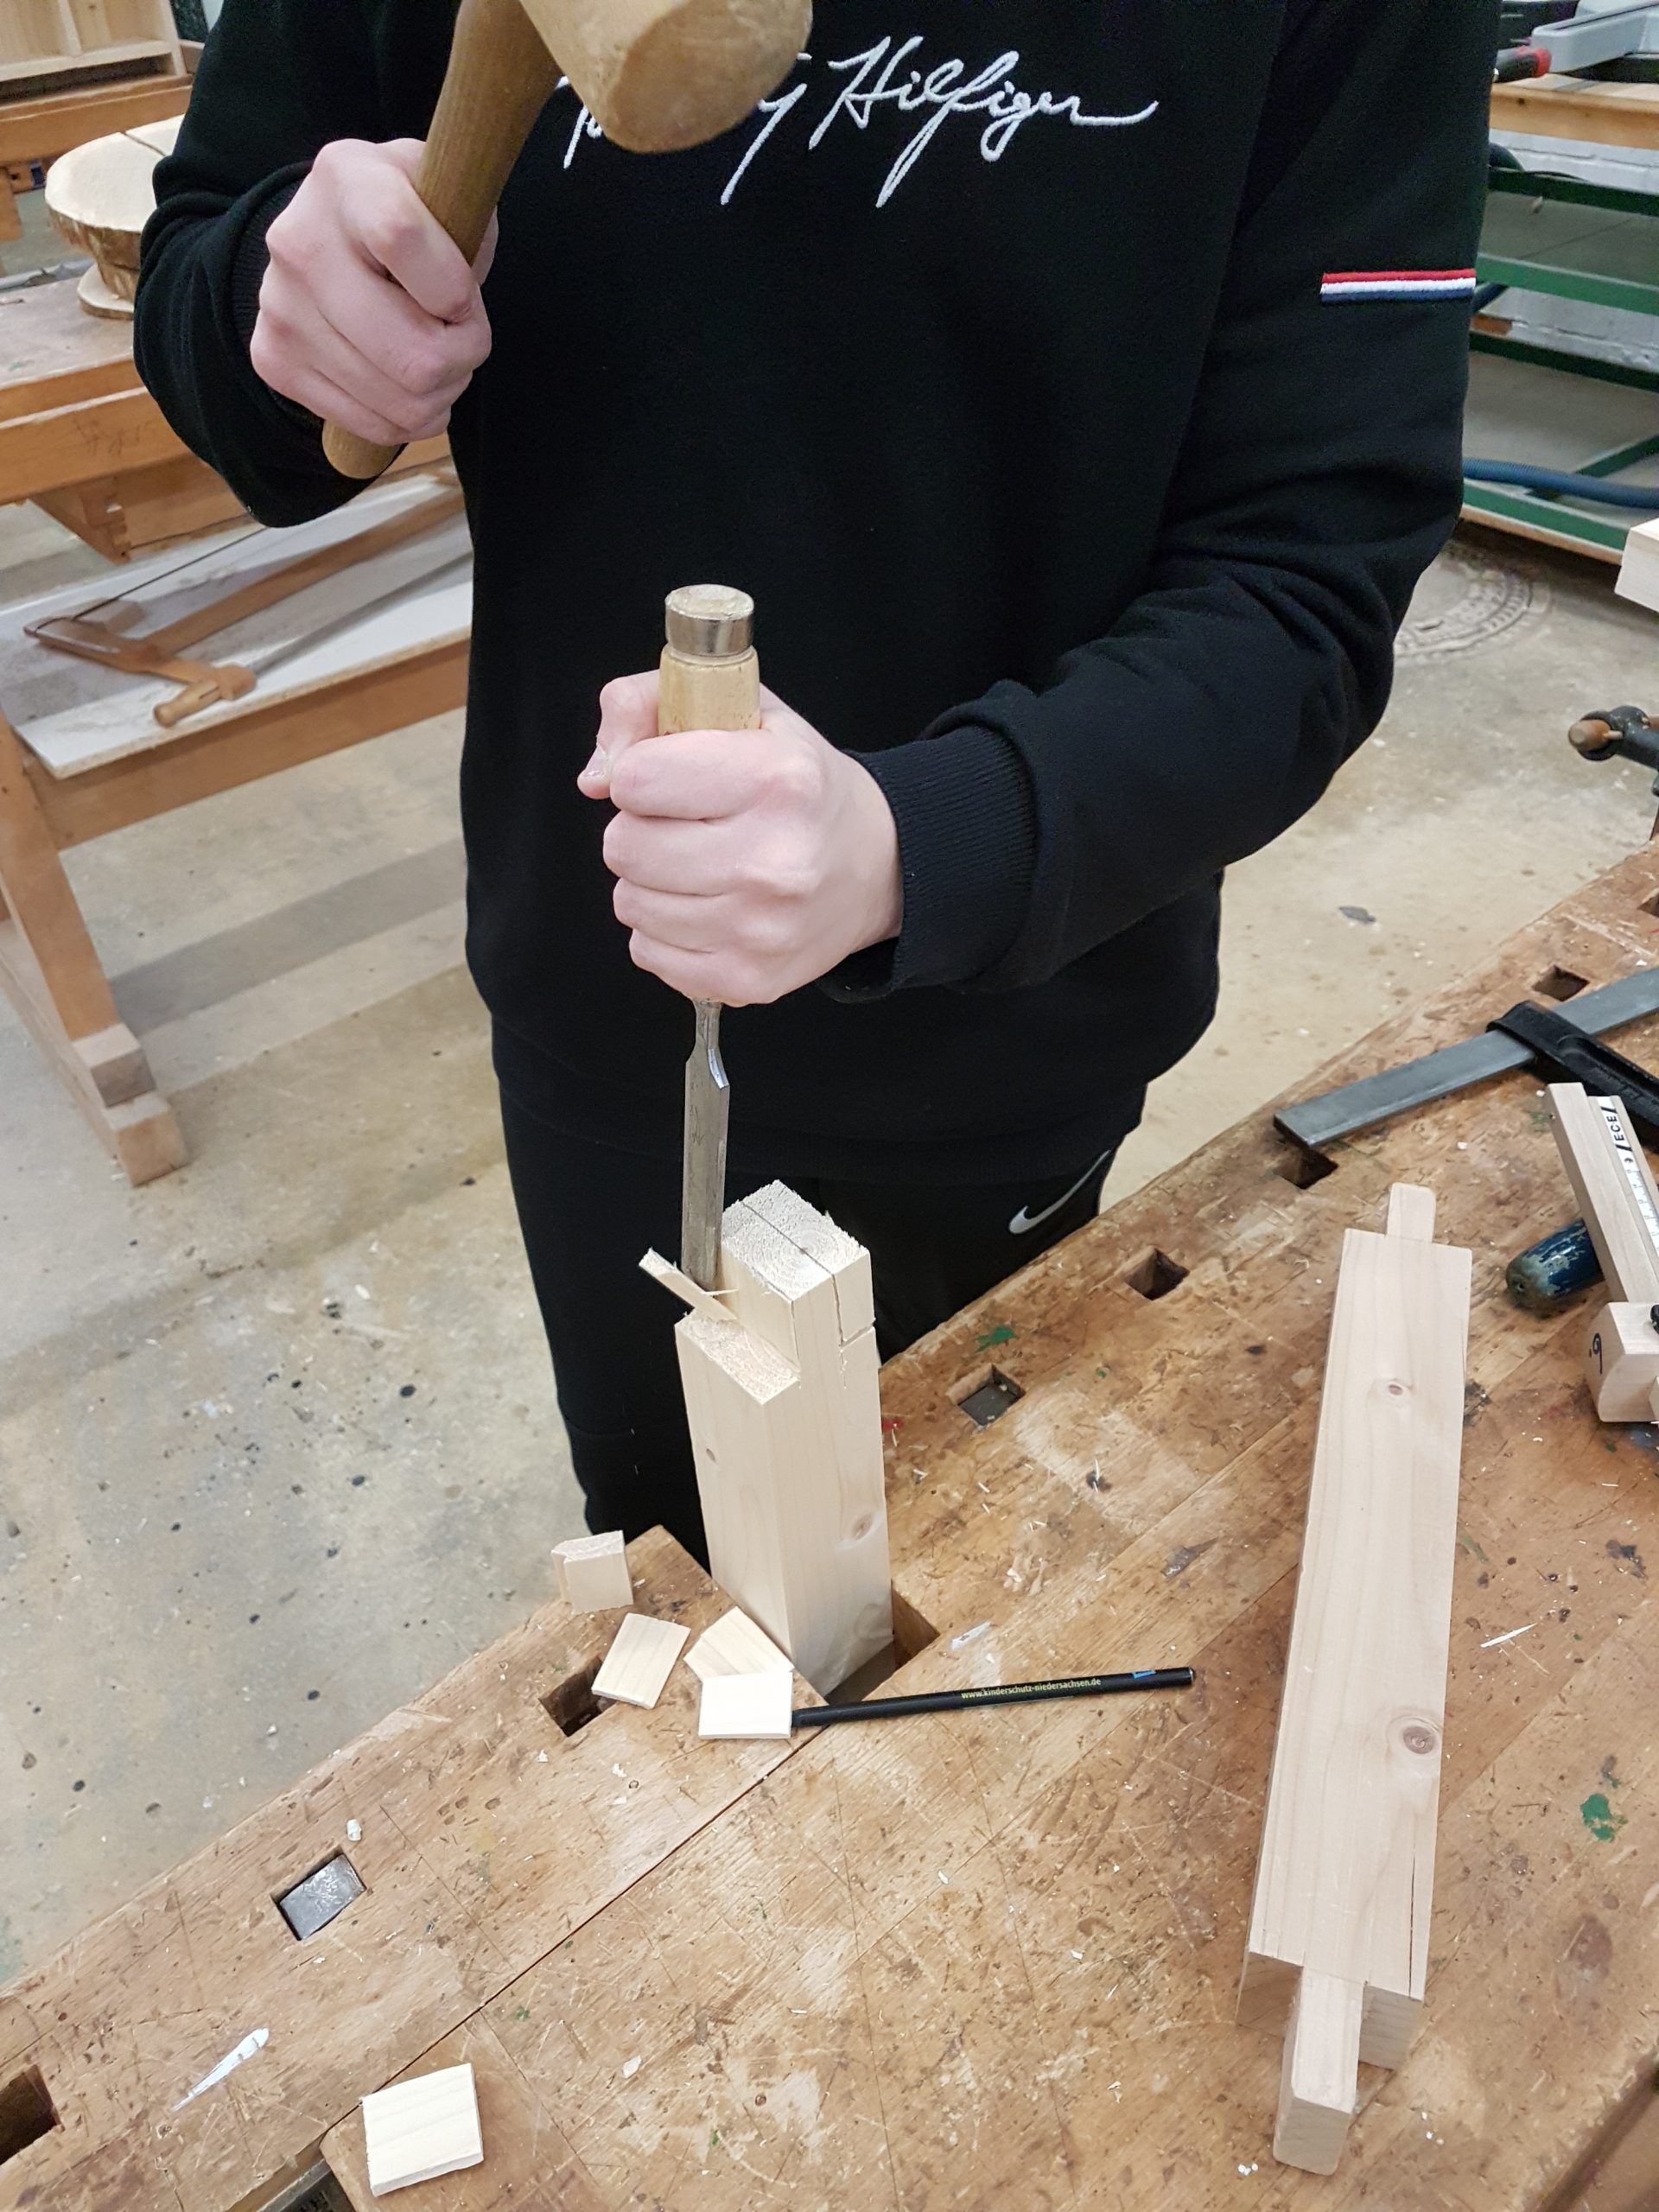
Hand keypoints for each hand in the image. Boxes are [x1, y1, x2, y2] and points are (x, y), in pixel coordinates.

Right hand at [251, 138, 493, 448]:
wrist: (329, 237)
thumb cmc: (409, 216)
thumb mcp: (445, 191)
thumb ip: (467, 222)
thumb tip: (459, 301)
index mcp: (347, 179)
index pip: (401, 239)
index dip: (455, 290)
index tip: (464, 295)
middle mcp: (299, 242)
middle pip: (416, 357)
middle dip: (465, 358)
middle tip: (463, 337)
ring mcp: (280, 307)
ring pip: (403, 402)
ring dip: (441, 392)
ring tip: (434, 355)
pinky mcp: (273, 361)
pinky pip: (374, 427)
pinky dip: (409, 418)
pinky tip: (404, 382)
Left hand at [580, 674, 902, 1005]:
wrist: (878, 866)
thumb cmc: (797, 785)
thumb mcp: (739, 711)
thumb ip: (646, 707)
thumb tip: (595, 778)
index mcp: (775, 781)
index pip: (636, 778)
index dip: (639, 772)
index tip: (670, 776)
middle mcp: (773, 861)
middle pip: (624, 847)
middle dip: (640, 829)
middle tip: (685, 825)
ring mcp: (760, 930)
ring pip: (630, 903)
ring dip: (650, 882)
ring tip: (698, 866)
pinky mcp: (747, 979)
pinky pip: (647, 953)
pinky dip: (663, 930)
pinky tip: (706, 906)